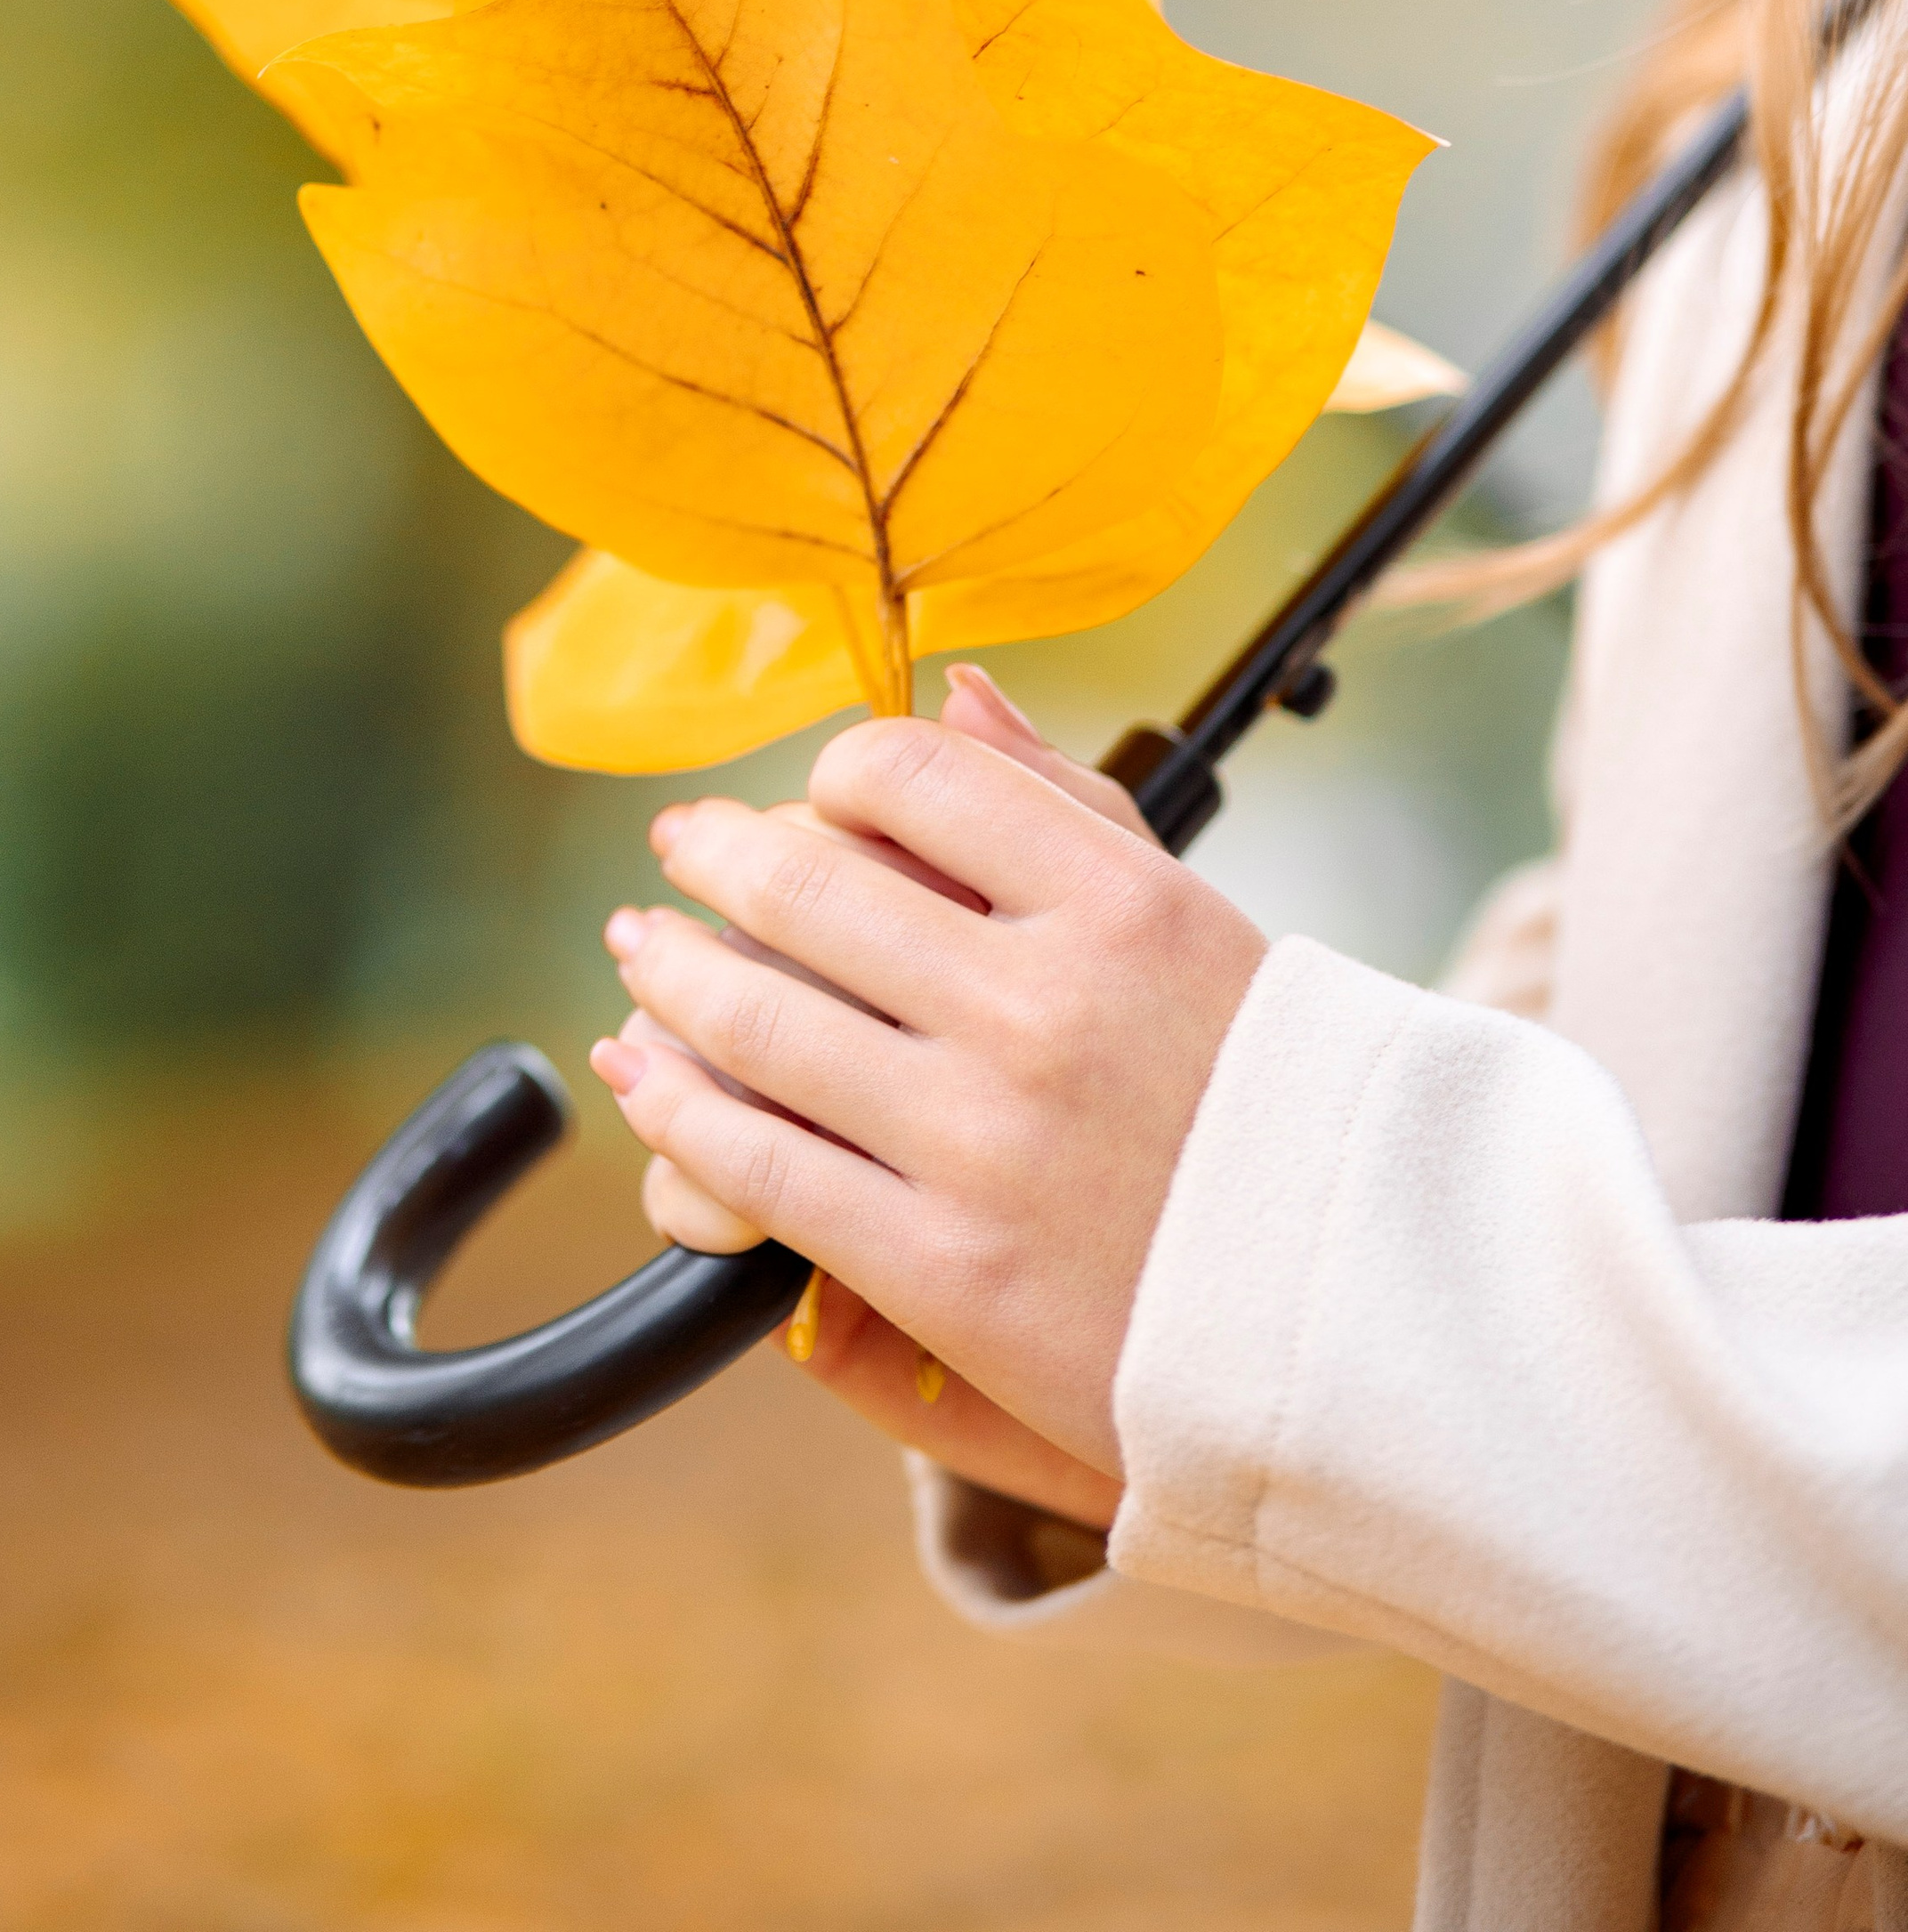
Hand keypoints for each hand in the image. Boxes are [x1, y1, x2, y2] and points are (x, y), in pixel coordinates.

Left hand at [590, 670, 1265, 1483]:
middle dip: (716, 857)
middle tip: (680, 847)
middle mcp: (1045, 1008)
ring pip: (762, 1020)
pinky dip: (677, 1106)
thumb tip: (953, 692)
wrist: (1361, 1314)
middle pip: (809, 885)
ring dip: (672, 970)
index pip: (909, 775)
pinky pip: (761, 1164)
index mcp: (1119, 905)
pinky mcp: (944, 1270)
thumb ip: (1066, 803)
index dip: (833, 772)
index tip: (814, 794)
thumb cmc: (1264, 1099)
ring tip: (645, 946)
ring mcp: (987, 1143)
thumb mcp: (1194, 921)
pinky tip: (645, 1070)